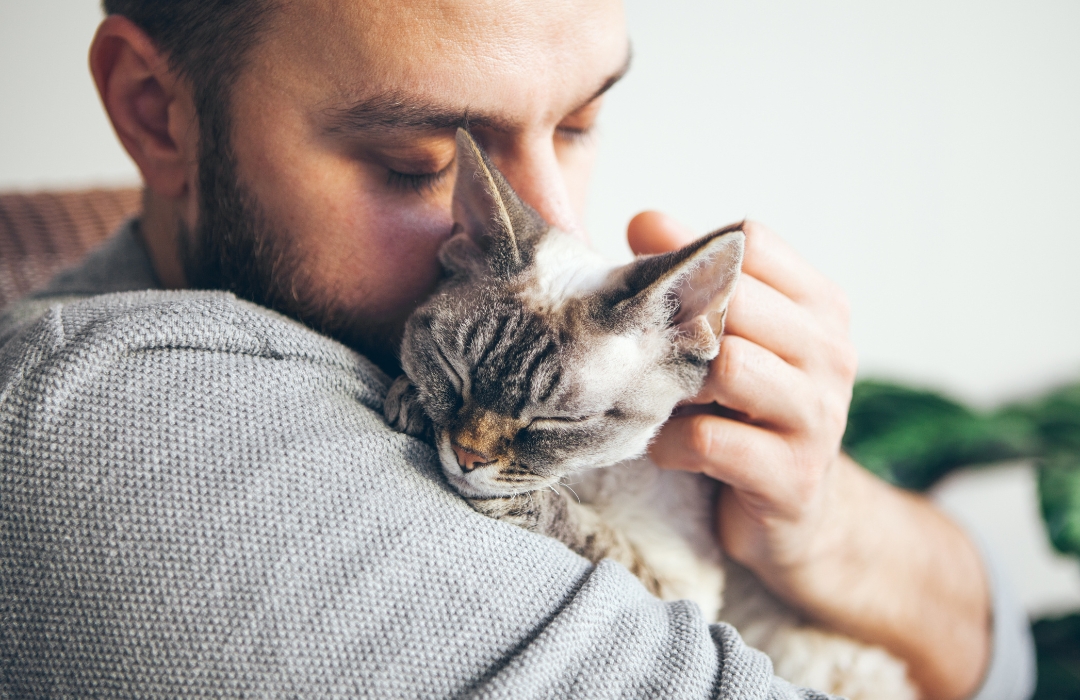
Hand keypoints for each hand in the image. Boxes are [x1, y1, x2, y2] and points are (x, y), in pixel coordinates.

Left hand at [627, 212, 989, 699]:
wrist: (802, 518)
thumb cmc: (751, 415)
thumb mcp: (735, 340)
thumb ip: (699, 282)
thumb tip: (642, 221)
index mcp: (821, 307)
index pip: (753, 242)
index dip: (690, 251)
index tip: (646, 272)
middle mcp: (831, 353)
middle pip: (736, 300)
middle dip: (677, 320)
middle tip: (641, 347)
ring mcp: (819, 417)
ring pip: (728, 366)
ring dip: (674, 384)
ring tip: (658, 399)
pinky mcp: (793, 478)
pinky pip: (711, 439)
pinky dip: (672, 442)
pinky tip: (668, 448)